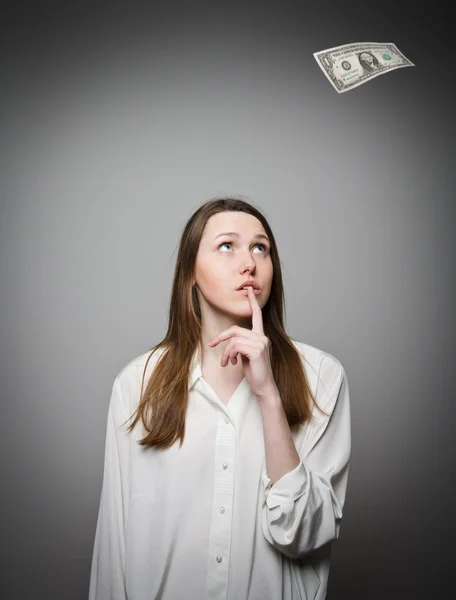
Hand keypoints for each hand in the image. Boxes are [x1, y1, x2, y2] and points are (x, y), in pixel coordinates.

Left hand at [207, 286, 278, 401]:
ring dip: (226, 352)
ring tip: (227, 362)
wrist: (264, 387)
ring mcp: (261, 343)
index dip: (252, 303)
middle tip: (211, 344)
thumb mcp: (247, 355)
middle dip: (221, 337)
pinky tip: (232, 363)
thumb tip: (231, 343)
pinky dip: (229, 355)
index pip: (257, 316)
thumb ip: (242, 345)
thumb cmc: (255, 372)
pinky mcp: (256, 351)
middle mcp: (262, 337)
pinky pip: (235, 346)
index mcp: (261, 336)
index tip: (249, 290)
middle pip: (235, 329)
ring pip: (233, 340)